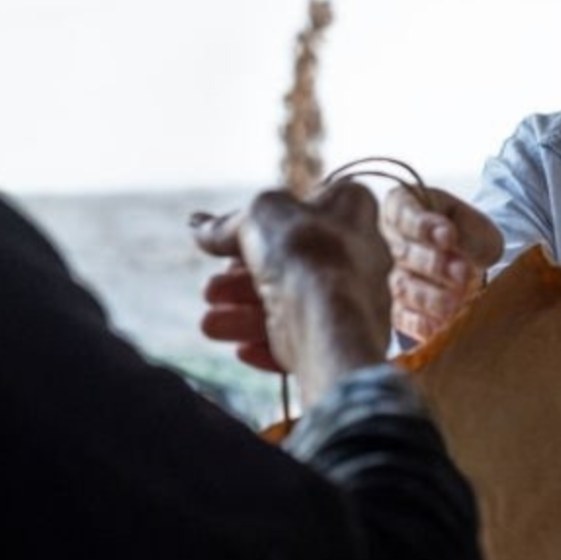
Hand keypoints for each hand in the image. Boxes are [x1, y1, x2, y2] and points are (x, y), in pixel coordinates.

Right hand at [192, 182, 392, 400]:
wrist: (331, 320)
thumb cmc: (305, 252)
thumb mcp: (257, 215)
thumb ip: (227, 223)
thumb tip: (199, 226)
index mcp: (351, 209)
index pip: (301, 209)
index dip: (260, 224)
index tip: (228, 239)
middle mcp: (360, 253)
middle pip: (287, 264)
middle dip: (238, 281)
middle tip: (209, 291)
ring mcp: (356, 299)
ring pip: (290, 306)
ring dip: (243, 317)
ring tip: (210, 324)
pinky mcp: (346, 340)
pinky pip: (304, 340)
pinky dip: (269, 343)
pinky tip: (242, 350)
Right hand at [380, 185, 502, 342]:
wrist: (476, 264)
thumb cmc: (470, 236)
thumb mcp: (476, 226)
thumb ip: (465, 231)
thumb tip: (449, 239)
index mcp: (405, 207)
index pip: (403, 212)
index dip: (422, 225)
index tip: (447, 235)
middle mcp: (394, 242)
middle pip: (403, 252)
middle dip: (433, 264)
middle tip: (460, 272)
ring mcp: (396, 275)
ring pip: (404, 286)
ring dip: (430, 296)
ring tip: (456, 303)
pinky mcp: (402, 307)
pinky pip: (403, 316)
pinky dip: (420, 323)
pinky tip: (438, 326)